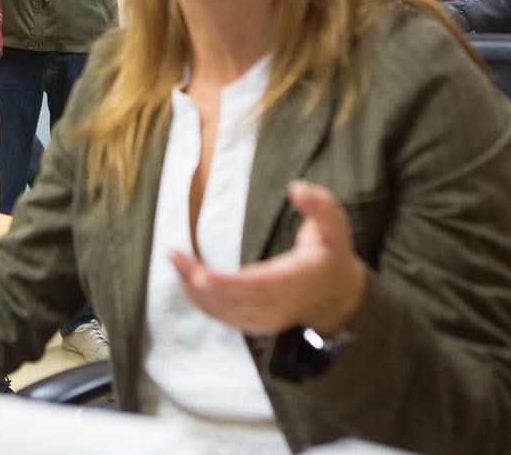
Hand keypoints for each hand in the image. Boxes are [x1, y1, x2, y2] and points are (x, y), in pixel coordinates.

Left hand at [169, 180, 365, 337]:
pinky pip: (222, 316)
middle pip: (232, 300)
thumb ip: (320, 206)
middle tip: (174, 255)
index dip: (227, 284)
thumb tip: (297, 187)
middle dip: (198, 281)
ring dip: (193, 289)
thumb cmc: (331, 254)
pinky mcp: (253, 323)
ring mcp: (265, 320)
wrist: (337, 297)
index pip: (258, 287)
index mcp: (296, 281)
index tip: (200, 274)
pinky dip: (200, 299)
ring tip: (174, 259)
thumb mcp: (335, 226)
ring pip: (222, 312)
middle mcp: (278, 306)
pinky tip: (184, 276)